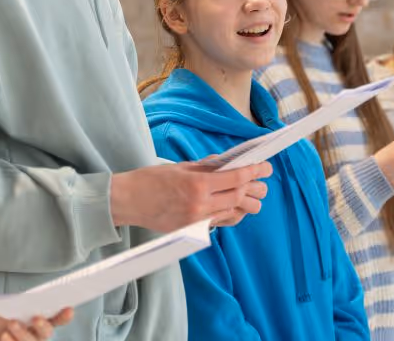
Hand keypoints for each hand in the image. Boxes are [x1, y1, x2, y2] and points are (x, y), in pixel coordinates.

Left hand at [0, 307, 73, 340]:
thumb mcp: (1, 305)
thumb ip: (17, 305)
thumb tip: (32, 301)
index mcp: (33, 318)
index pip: (54, 319)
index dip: (63, 316)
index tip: (69, 309)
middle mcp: (31, 334)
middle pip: (46, 335)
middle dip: (43, 327)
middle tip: (34, 318)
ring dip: (24, 335)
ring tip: (9, 326)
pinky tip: (4, 337)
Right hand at [111, 161, 272, 231]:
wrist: (128, 201)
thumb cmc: (150, 180)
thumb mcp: (181, 167)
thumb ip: (207, 167)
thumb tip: (228, 163)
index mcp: (198, 185)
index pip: (236, 178)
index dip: (254, 172)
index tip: (265, 167)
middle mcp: (201, 205)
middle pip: (240, 198)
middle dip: (256, 189)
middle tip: (263, 182)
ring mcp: (197, 221)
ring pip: (234, 213)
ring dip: (247, 204)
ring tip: (252, 195)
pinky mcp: (193, 231)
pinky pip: (221, 223)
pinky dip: (232, 214)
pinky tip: (236, 207)